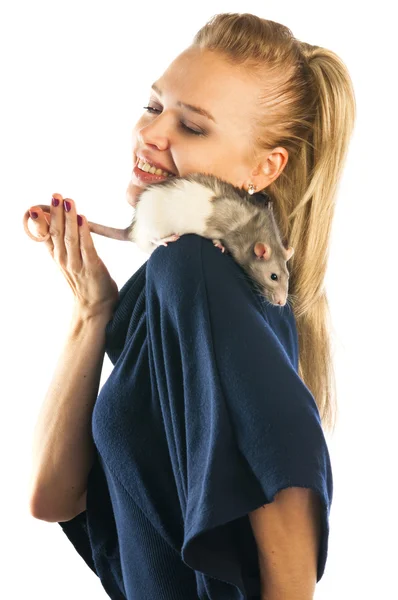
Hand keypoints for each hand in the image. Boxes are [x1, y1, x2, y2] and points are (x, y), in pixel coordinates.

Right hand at [27, 193, 118, 316]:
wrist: (95, 308)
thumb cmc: (84, 282)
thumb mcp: (68, 261)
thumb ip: (61, 243)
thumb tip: (55, 221)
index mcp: (57, 257)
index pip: (45, 236)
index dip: (41, 222)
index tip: (35, 207)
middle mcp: (64, 260)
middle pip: (57, 233)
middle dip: (56, 213)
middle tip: (56, 195)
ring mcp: (77, 265)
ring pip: (70, 238)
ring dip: (69, 218)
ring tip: (68, 201)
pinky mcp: (92, 268)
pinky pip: (87, 247)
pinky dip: (84, 232)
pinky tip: (83, 219)